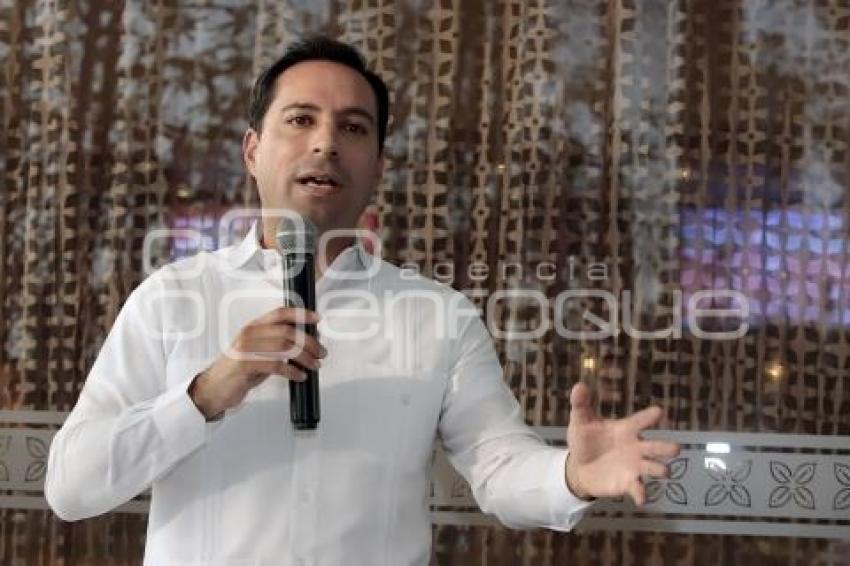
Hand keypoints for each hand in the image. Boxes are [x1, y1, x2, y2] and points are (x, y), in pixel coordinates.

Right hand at [189, 307, 325, 419]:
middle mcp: (250, 334)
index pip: (280, 313)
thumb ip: (276, 344)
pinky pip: (276, 365)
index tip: (317, 319)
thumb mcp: (257, 351)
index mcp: (253, 327)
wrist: (213, 388)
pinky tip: (300, 376)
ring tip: (315, 365)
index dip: (301, 314)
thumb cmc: (238, 371)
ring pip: (285, 348)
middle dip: (310, 342)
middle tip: (321, 352)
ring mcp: (246, 349)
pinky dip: (292, 371)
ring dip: (305, 357)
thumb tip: (306, 342)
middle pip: (288, 332)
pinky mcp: (245, 365)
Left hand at [564, 382, 679, 504]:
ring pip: (654, 468)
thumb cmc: (585, 440)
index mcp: (626, 429)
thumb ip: (581, 404)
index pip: (639, 421)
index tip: (659, 412)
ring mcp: (635, 466)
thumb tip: (578, 385)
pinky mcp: (628, 483)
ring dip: (660, 469)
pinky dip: (641, 494)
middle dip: (666, 447)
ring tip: (663, 471)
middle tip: (676, 448)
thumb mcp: (580, 421)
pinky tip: (641, 499)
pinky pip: (639, 489)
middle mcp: (636, 447)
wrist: (579, 467)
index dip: (648, 417)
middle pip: (656, 446)